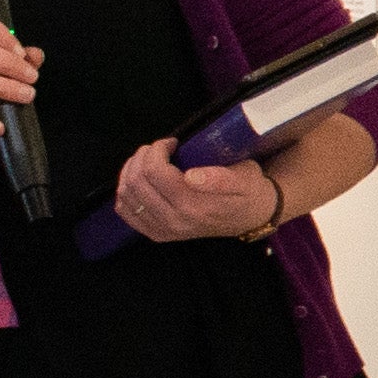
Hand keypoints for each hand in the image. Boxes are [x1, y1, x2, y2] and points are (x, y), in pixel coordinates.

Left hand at [112, 143, 287, 245]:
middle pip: (137, 181)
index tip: (173, 143)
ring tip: (150, 160)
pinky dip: (125, 191)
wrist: (252, 217)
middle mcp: (174, 222)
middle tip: (160, 148)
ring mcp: (163, 230)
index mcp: (193, 206)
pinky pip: (125, 211)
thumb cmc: (248, 191)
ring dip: (131, 169)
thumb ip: (220, 177)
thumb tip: (190, 176)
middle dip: (143, 155)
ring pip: (126, 194)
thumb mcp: (244, 178)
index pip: (154, 172)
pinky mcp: (157, 234)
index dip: (158, 149)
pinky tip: (140, 179)